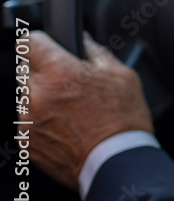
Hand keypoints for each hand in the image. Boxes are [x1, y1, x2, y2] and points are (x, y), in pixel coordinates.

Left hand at [21, 31, 153, 189]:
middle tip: (67, 82)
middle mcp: (38, 93)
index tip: (45, 46)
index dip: (40, 42)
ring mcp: (28, 119)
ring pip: (23, 95)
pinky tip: (64, 125)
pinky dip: (39, 119)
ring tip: (68, 108)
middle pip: (23, 68)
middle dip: (42, 70)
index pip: (29, 41)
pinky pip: (25, 120)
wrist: (116, 161)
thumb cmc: (124, 120)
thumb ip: (97, 52)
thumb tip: (83, 40)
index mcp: (62, 72)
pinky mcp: (25, 140)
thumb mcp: (122, 75)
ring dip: (39, 95)